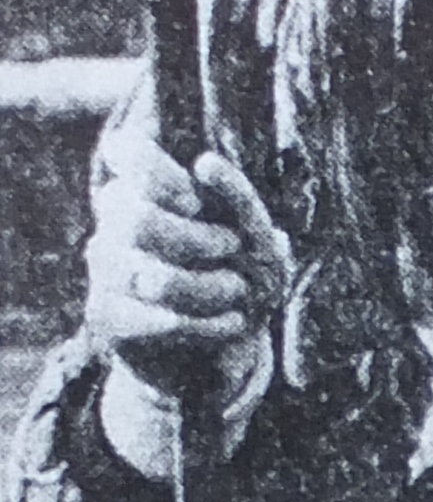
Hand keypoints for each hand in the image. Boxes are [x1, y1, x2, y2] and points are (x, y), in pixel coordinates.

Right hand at [85, 83, 290, 462]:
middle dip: (197, 239)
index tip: (198, 203)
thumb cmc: (246, 276)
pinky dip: (205, 323)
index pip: (126, 153)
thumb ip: (237, 198)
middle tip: (232, 248)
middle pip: (138, 219)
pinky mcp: (105, 315)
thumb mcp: (258, 238)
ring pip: (152, 278)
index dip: (163, 177)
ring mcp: (104, 268)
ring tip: (237, 293)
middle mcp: (115, 221)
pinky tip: (231, 323)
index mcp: (148, 187)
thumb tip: (203, 163)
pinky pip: (154, 319)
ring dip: (209, 288)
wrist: (228, 348)